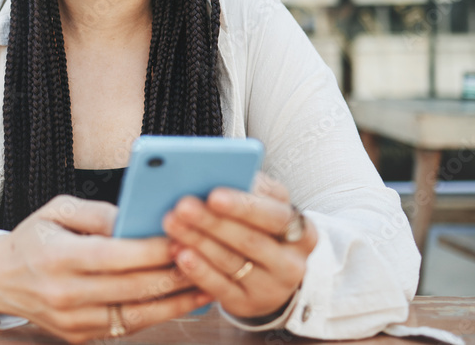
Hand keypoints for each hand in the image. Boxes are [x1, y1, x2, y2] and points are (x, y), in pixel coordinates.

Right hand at [0, 195, 210, 342]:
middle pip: (131, 287)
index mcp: (57, 256)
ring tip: (206, 283)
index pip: (114, 255)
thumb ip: (96, 212)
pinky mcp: (80, 336)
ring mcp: (73, 320)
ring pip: (135, 314)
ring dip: (174, 301)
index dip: (151, 249)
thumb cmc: (33, 238)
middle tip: (205, 257)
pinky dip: (157, 314)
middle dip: (172, 273)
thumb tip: (135, 218)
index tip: (182, 237)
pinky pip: (127, 326)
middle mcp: (64, 293)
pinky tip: (180, 300)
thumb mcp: (56, 211)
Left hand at [162, 173, 317, 320]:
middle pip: (250, 240)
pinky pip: (220, 287)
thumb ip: (253, 189)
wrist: (274, 276)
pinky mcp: (247, 304)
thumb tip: (220, 170)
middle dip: (212, 222)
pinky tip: (180, 253)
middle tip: (182, 206)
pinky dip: (198, 270)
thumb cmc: (265, 230)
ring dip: (198, 241)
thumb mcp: (269, 207)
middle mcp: (291, 263)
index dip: (243, 206)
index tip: (213, 194)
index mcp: (302, 231)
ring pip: (231, 262)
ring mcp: (271, 288)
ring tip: (172, 224)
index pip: (274, 216)